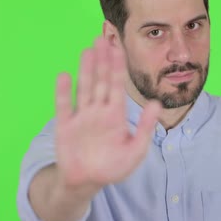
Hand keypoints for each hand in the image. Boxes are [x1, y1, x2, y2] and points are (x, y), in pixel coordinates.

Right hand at [54, 36, 161, 190]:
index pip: (118, 85)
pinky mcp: (65, 126)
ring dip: (85, 70)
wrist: (86, 182)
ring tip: (87, 51)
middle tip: (102, 38)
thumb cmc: (113, 167)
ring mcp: (81, 117)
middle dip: (102, 61)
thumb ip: (145, 127)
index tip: (119, 48)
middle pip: (101, 81)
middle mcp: (98, 111)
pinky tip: (64, 76)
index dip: (118, 67)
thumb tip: (157, 104)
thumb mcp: (135, 150)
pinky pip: (64, 106)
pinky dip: (63, 92)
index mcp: (115, 115)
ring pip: (84, 88)